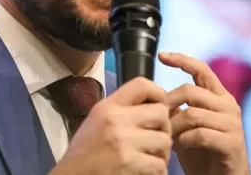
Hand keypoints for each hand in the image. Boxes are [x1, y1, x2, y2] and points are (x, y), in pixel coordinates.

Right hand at [51, 76, 171, 174]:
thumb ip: (121, 110)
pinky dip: (156, 171)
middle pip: (161, 113)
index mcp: (107, 107)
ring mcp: (123, 143)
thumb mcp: (97, 121)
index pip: (141, 85)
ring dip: (161, 153)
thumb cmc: (85, 152)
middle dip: (164, 128)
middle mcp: (115, 120)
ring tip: (151, 159)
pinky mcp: (129, 164)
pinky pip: (159, 165)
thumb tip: (155, 104)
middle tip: (156, 141)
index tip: (160, 107)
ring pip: (164, 141)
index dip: (159, 94)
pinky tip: (146, 172)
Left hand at [160, 52, 250, 174]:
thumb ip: (179, 109)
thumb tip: (156, 94)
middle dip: (167, 103)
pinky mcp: (232, 143)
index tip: (162, 55)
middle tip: (155, 118)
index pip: (201, 69)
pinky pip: (200, 135)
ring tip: (165, 138)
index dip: (182, 60)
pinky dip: (183, 141)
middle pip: (190, 90)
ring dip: (172, 127)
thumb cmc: (203, 153)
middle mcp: (228, 106)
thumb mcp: (187, 127)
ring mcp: (232, 124)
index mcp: (219, 97)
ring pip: (193, 114)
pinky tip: (177, 148)